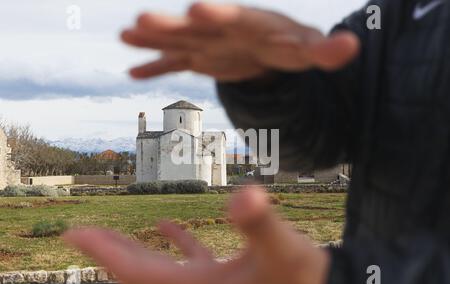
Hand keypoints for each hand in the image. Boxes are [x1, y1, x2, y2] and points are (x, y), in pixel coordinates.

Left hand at [64, 187, 329, 283]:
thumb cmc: (304, 280)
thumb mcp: (282, 250)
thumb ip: (261, 224)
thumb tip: (244, 194)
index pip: (138, 270)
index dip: (104, 251)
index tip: (76, 232)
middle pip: (140, 271)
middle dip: (108, 251)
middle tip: (80, 232)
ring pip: (160, 267)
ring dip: (134, 249)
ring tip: (110, 236)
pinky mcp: (223, 277)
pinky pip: (188, 260)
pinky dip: (174, 243)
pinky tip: (167, 226)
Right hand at [121, 2, 359, 81]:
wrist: (270, 47)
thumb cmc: (290, 44)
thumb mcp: (309, 48)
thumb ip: (326, 50)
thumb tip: (350, 47)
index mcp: (249, 23)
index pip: (231, 17)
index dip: (215, 14)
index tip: (196, 10)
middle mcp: (222, 28)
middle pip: (194, 25)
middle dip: (171, 24)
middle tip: (141, 20)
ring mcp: (207, 43)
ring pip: (176, 40)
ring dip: (152, 40)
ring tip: (124, 36)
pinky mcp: (199, 57)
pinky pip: (174, 63)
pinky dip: (156, 67)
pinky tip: (133, 71)